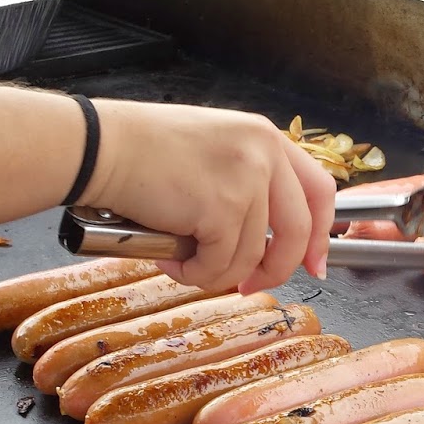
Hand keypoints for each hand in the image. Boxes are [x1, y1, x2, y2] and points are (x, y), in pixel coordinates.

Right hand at [82, 100, 335, 293]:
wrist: (102, 148)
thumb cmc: (143, 150)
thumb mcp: (215, 148)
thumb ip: (247, 179)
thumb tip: (264, 235)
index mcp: (266, 137)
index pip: (319, 191)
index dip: (321, 234)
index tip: (314, 263)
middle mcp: (264, 155)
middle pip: (298, 233)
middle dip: (276, 271)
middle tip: (249, 286)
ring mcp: (246, 182)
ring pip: (251, 256)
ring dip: (216, 272)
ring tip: (183, 261)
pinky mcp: (220, 210)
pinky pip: (219, 265)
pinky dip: (194, 273)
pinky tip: (169, 258)